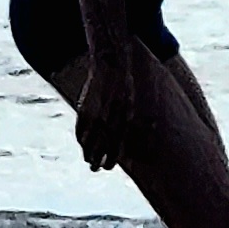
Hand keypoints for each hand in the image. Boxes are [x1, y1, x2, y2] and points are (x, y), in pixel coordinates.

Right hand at [76, 50, 137, 171]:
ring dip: (86, 151)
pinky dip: (80, 137)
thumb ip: (143, 118)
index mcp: (125, 116)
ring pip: (87, 140)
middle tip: (95, 168)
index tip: (108, 166)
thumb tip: (149, 131)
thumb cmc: (128, 80)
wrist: (111, 59)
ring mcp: (95, 112)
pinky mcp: (84, 106)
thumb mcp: (137, 99)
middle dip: (97, 160)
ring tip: (87, 159)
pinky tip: (81, 142)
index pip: (115, 146)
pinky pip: (79, 127)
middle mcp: (109, 117)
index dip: (110, 158)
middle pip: (100, 147)